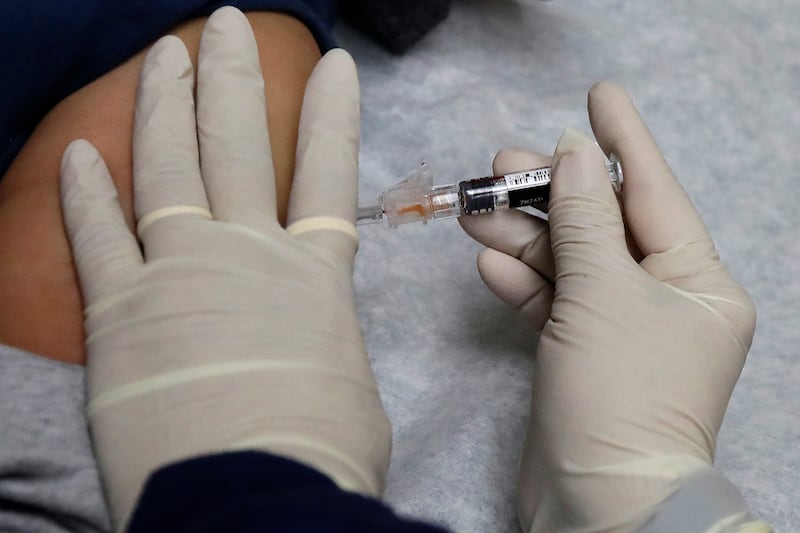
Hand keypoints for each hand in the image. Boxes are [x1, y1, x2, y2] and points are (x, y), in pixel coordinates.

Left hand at [60, 8, 389, 527]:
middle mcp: (248, 255)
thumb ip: (323, 350)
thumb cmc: (318, 452)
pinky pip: (99, 234)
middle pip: (239, 145)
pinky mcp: (121, 310)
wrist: (254, 495)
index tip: (334, 66)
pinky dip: (86, 190)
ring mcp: (180, 272)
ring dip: (165, 104)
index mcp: (313, 277)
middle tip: (225, 24)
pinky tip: (79, 149)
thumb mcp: (348, 391)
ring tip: (164, 52)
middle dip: (233, 77)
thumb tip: (309, 350)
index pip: (328, 174)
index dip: (332, 115)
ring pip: (169, 167)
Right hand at [464, 83, 755, 530]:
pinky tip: (490, 264)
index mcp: (697, 282)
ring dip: (523, 237)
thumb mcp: (603, 293)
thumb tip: (572, 154)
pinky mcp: (579, 355)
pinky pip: (553, 304)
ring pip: (568, 264)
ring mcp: (618, 329)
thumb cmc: (619, 394)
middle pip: (602, 227)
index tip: (597, 94)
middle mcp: (663, 301)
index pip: (654, 193)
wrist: (597, 504)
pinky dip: (523, 284)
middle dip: (551, 193)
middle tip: (502, 161)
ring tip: (478, 208)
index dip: (623, 140)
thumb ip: (583, 220)